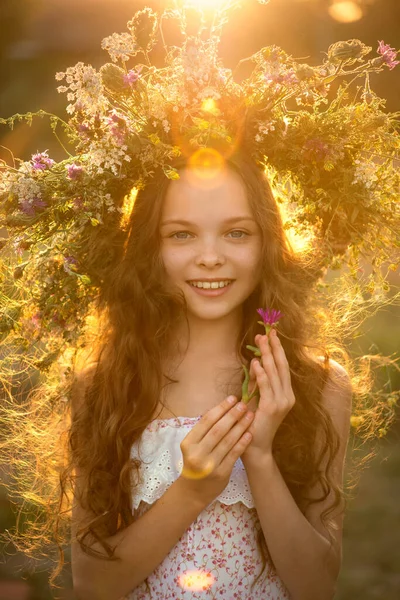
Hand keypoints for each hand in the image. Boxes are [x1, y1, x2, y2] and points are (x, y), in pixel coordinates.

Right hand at [178, 396, 254, 506]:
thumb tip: (223, 408)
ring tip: (250, 415)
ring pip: (228, 441)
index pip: (206, 421)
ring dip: (241, 426)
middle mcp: (197, 454)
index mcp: (188, 443)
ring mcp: (210, 465)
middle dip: (232, 415)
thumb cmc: (195, 462)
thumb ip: (204, 431)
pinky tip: (249, 433)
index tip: (232, 398)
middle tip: (244, 404)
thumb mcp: (193, 446)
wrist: (194, 491)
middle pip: (218, 429)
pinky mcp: (222, 474)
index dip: (220, 408)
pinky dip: (243, 442)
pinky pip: (234, 454)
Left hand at [241, 329, 294, 464]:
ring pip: (275, 373)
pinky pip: (267, 386)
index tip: (271, 335)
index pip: (283, 367)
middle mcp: (288, 396)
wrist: (256, 447)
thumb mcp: (258, 398)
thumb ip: (258, 382)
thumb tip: (255, 362)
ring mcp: (282, 402)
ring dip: (267, 355)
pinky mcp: (272, 408)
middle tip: (267, 332)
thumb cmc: (254, 423)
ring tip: (261, 341)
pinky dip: (261, 373)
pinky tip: (255, 362)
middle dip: (274, 347)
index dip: (277, 350)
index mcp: (286, 393)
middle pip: (281, 366)